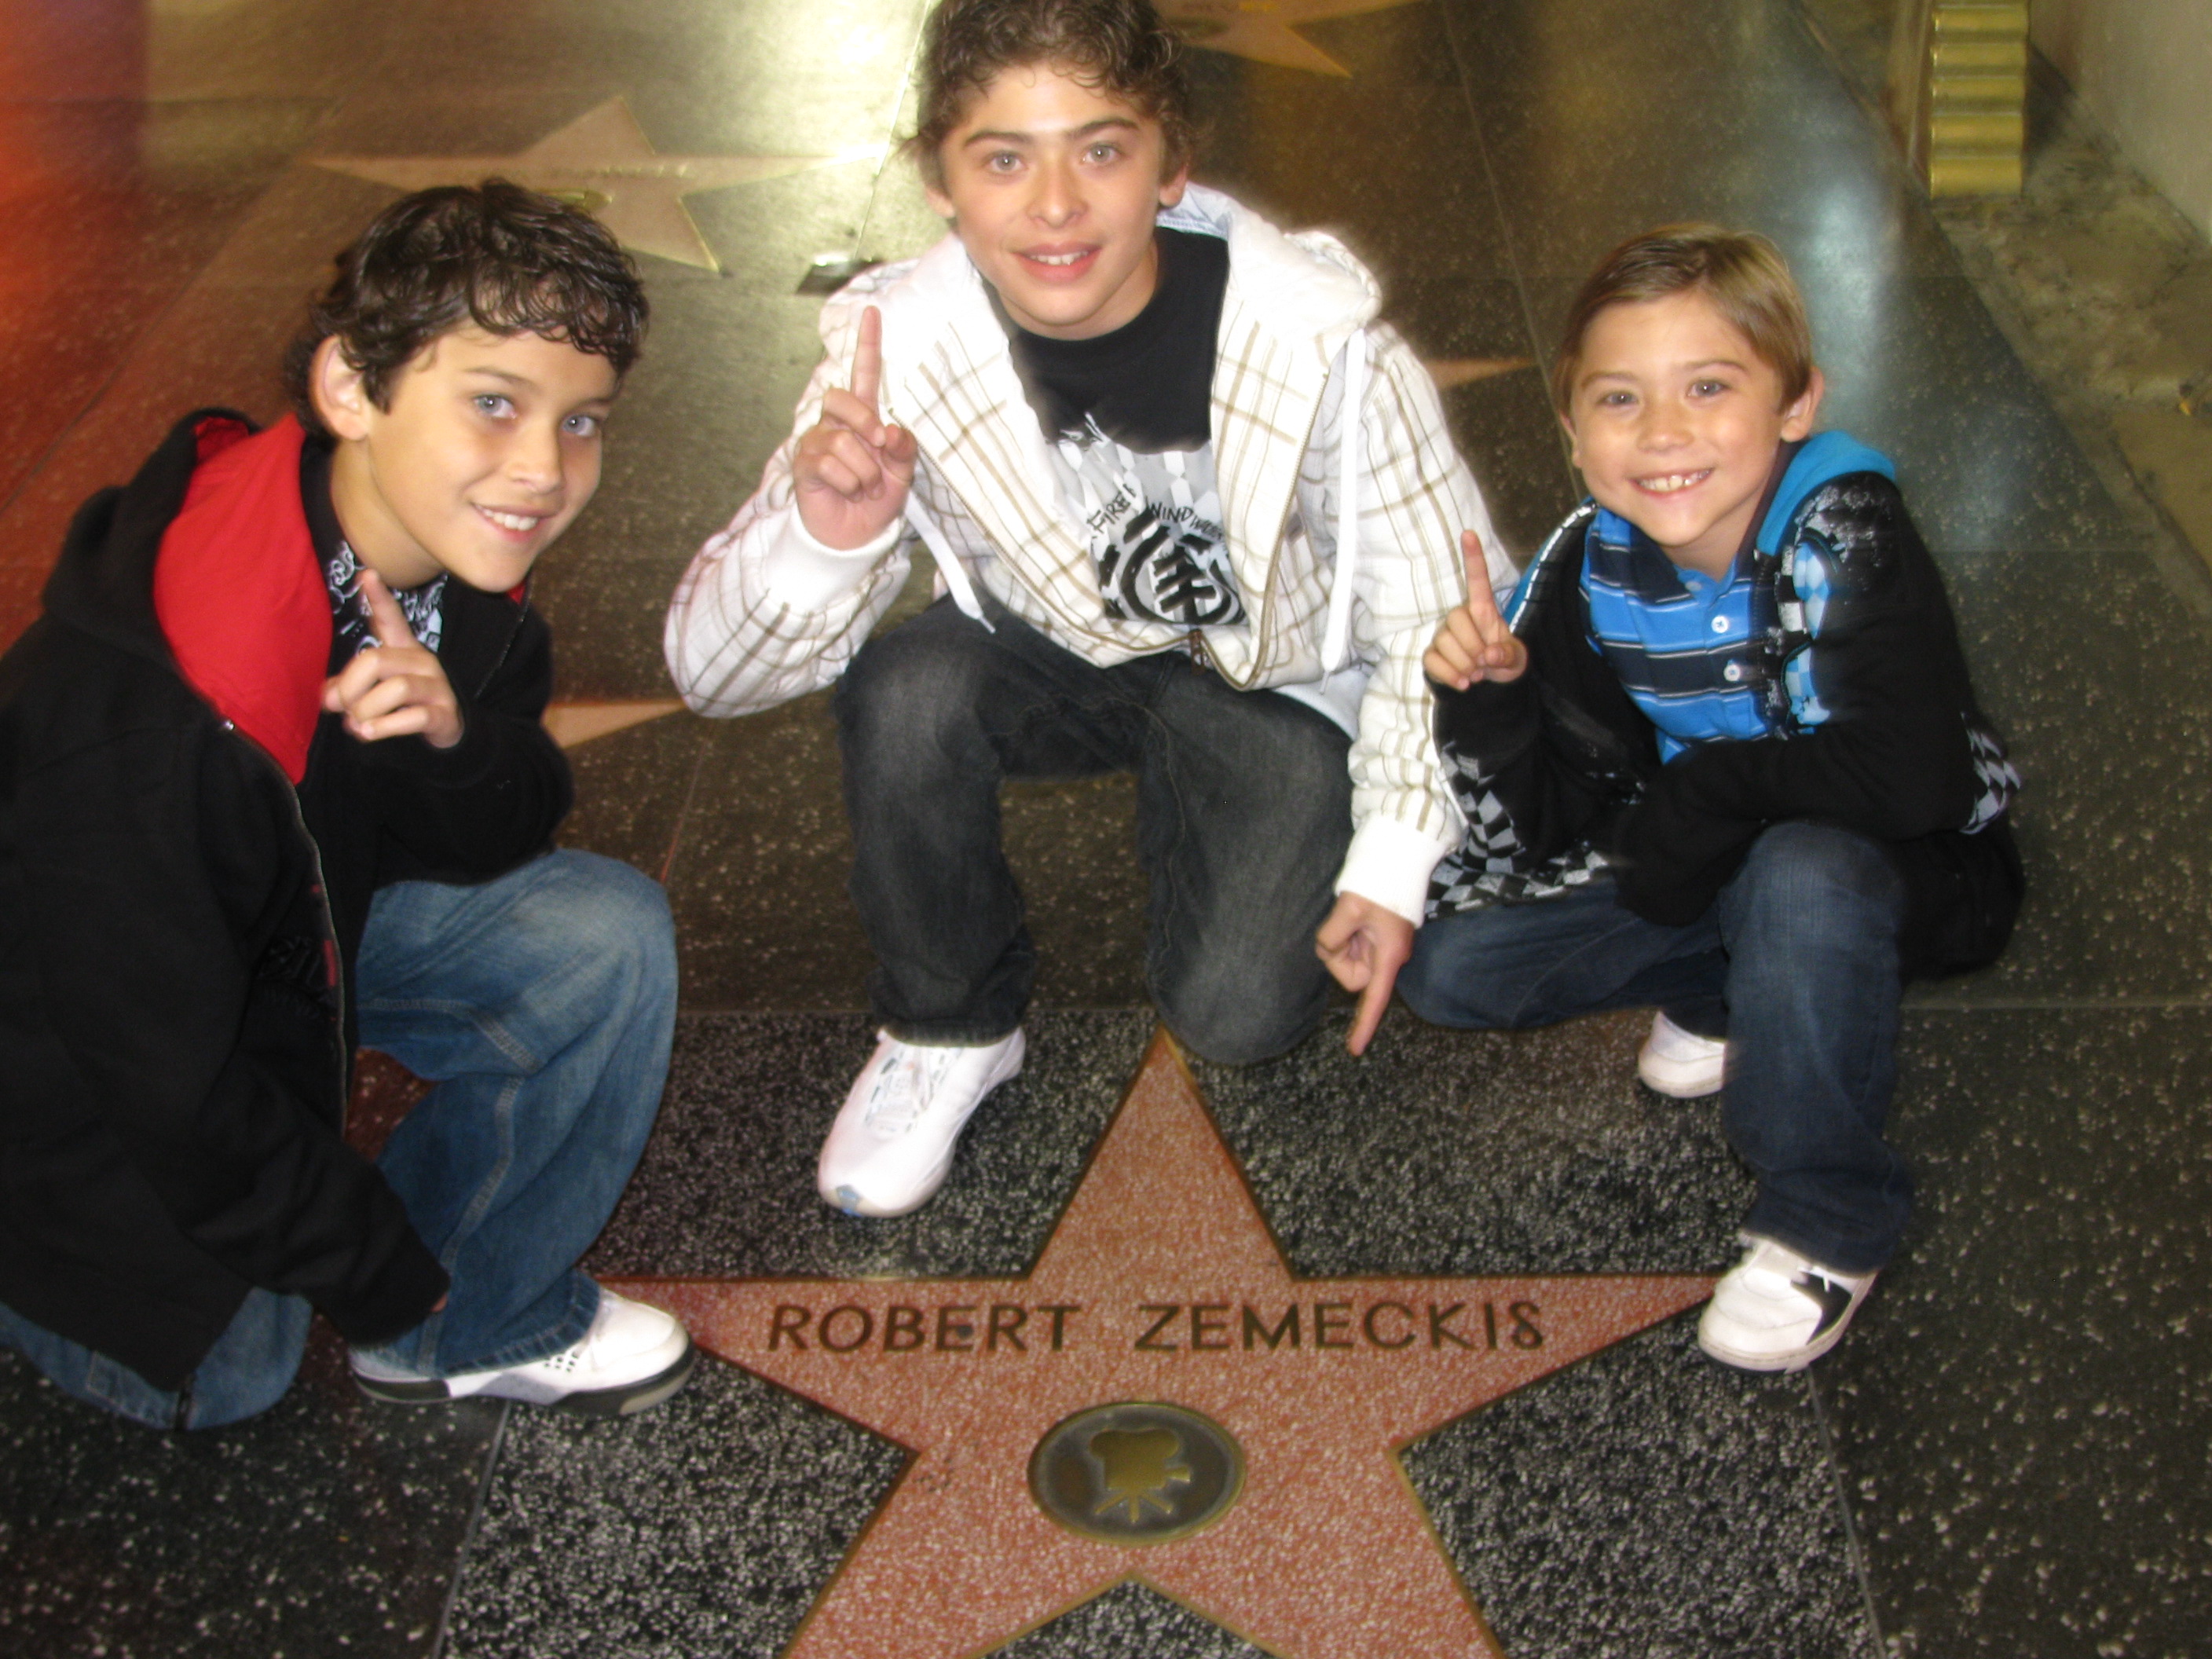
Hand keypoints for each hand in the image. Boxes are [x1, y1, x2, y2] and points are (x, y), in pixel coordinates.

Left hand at [321, 568, 462, 748]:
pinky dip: (384, 728)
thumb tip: (328, 698)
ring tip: (358, 725)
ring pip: (395, 689)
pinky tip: (370, 733)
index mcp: (403, 648)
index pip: (390, 618)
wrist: (448, 729)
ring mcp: (436, 687)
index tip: (366, 574)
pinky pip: (412, 717)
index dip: (378, 597)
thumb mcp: (372, 690)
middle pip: (376, 660)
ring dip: (366, 711)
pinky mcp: (444, 713)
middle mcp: (422, 661)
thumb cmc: (403, 704)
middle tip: (342, 708)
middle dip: (350, 687)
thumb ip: (346, 688)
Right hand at [792, 306, 917, 549]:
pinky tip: (848, 492)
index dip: (867, 344)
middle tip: (879, 448)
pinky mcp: (804, 464)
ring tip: (865, 488)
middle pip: (842, 398)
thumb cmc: (876, 500)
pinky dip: (849, 483)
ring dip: (864, 471)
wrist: (855, 536)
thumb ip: (903, 449)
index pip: (863, 375)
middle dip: (864, 422)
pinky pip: (830, 464)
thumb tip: (891, 430)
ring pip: (843, 442)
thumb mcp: (902, 474)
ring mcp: (817, 442)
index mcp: (862, 418)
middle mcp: (836, 424)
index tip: (872, 312)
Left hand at [1315, 891, 1415, 1056]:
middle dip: (1338, 957)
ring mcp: (1382, 948)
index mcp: (1389, 955)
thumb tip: (1328, 950)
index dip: (1363, 1024)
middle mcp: (1388, 956)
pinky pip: (1350, 947)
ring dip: (1340, 943)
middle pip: (1352, 978)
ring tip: (1349, 916)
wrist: (1398, 859)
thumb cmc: (1380, 883)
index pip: (1374, 998)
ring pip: (1348, 961)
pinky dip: (1343, 936)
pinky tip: (1350, 917)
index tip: (1354, 1049)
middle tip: (1342, 928)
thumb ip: (1333, 935)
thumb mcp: (1351, 908)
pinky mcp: (1375, 939)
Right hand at [1423, 528, 1526, 689]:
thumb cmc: (1502, 662)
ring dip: (1465, 664)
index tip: (1469, 533)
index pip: (1477, 580)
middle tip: (1485, 663)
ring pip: (1444, 642)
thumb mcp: (1516, 660)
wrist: (1487, 686)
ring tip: (1476, 673)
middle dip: (1474, 646)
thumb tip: (1491, 654)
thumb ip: (1508, 655)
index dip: (1473, 557)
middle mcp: (1460, 617)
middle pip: (1456, 618)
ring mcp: (1443, 636)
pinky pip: (1433, 660)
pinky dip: (1451, 676)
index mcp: (1483, 610)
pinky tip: (1464, 682)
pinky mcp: (1432, 655)